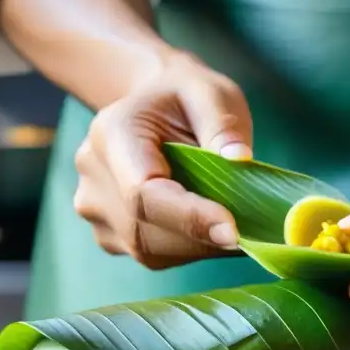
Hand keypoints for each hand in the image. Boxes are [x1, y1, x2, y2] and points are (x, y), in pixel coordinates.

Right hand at [72, 50, 253, 268]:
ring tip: (237, 225)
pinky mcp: (109, 234)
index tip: (236, 231)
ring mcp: (95, 209)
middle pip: (146, 230)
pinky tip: (212, 228)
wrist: (154, 109)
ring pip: (150, 250)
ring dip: (201, 247)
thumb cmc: (185, 99)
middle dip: (204, 238)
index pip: (143, 192)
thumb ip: (223, 124)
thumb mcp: (210, 94)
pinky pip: (153, 255)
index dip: (189, 217)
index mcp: (111, 134)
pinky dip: (190, 249)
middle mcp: (93, 175)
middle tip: (256, 232)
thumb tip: (240, 160)